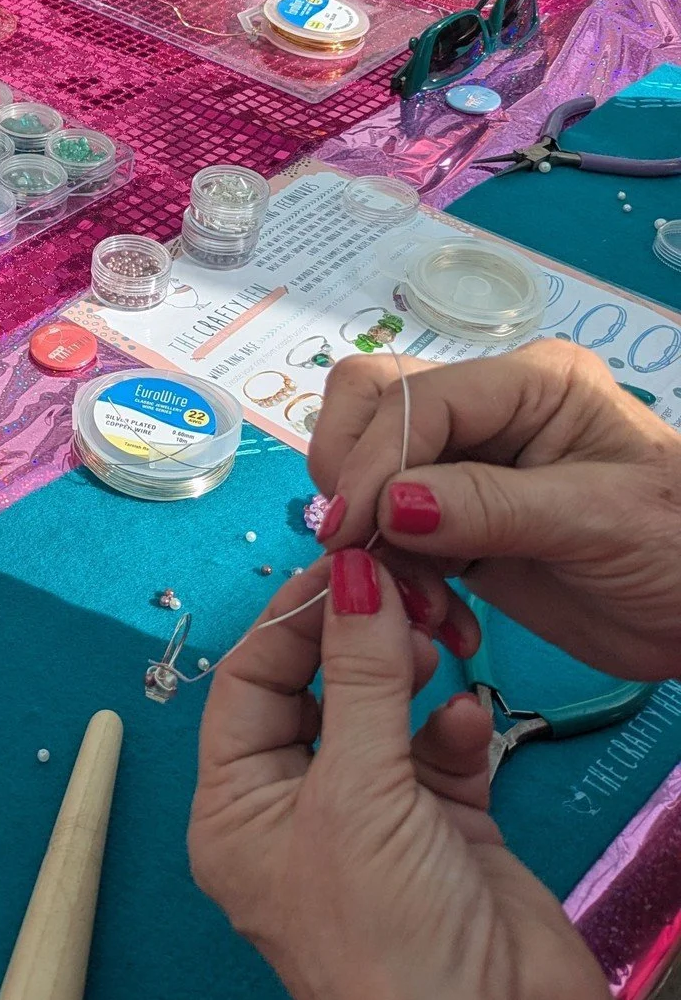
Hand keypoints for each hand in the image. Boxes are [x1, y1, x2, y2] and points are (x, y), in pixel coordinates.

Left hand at [190, 552, 628, 999]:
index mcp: (237, 811)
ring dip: (408, 674)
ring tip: (438, 644)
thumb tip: (352, 574)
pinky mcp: (443, 836)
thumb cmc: (391, 950)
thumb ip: (360, 675)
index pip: (244, 685)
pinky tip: (468, 716)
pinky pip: (439, 752)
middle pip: (313, 691)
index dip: (290, 622)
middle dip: (352, 642)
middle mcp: (296, 813)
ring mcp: (372, 824)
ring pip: (381, 714)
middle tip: (399, 593)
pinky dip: (455, 726)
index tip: (342, 568)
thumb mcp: (358, 795)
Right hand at [308, 342, 680, 681]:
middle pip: (370, 403)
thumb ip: (490, 507)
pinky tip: (436, 616)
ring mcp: (465, 466)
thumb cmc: (680, 550)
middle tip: (358, 549)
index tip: (352, 531)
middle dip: (351, 474)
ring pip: (366, 467)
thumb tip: (387, 505)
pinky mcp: (454, 524)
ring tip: (411, 598)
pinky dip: (391, 573)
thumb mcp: (597, 522)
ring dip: (367, 533)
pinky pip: (387, 532)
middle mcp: (487, 411)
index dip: (376, 459)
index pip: (417, 398)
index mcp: (529, 382)